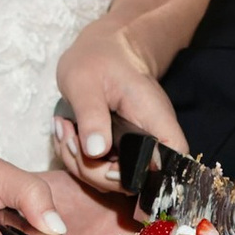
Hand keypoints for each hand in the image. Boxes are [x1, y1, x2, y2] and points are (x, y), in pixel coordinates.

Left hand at [55, 22, 186, 196]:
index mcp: (156, 123)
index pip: (171, 163)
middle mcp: (150, 142)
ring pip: (110, 180)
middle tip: (68, 138)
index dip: (143, 177)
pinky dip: (76, 158)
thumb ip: (92, 116)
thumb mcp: (86, 83)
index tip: (106, 168)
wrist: (100, 52)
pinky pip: (97, 170)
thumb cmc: (99, 60)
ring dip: (79, 163)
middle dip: (93, 170)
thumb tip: (96, 151)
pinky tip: (65, 133)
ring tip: (63, 130)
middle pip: (134, 182)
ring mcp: (133, 151)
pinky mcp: (117, 154)